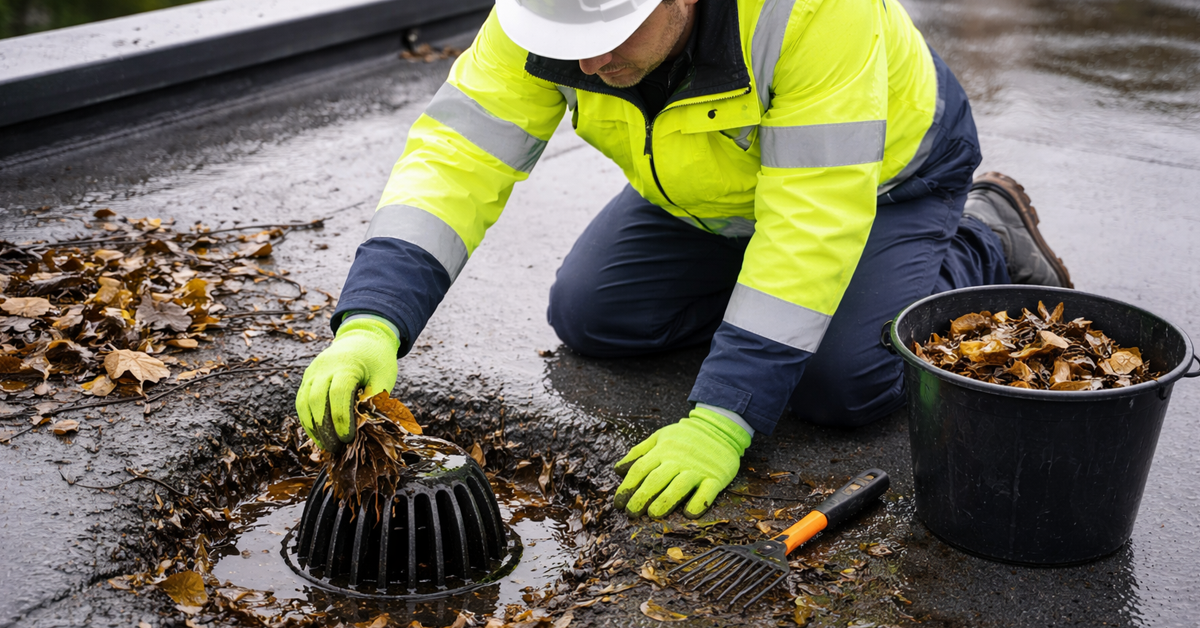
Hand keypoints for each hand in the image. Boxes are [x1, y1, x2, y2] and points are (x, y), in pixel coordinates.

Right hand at [296, 317, 398, 449]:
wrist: (362, 337)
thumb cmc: (377, 359)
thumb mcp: (384, 377)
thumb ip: (374, 400)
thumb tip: (365, 427)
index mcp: (347, 365)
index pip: (338, 394)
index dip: (341, 419)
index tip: (348, 438)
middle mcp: (324, 368)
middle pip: (317, 401)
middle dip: (325, 428)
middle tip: (337, 448)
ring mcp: (313, 372)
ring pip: (304, 403)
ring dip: (313, 427)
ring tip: (326, 446)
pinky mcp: (307, 378)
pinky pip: (301, 401)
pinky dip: (307, 420)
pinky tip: (317, 435)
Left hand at [613, 407, 750, 518]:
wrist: (719, 428)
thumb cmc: (686, 436)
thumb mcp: (660, 437)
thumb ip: (639, 452)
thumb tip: (618, 470)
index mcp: (662, 451)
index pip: (640, 469)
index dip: (627, 486)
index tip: (618, 502)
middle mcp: (678, 460)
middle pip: (656, 479)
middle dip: (641, 497)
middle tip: (631, 513)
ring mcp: (697, 469)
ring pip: (678, 487)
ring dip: (665, 501)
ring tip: (653, 514)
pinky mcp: (715, 478)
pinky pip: (707, 492)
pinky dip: (699, 503)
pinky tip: (689, 513)